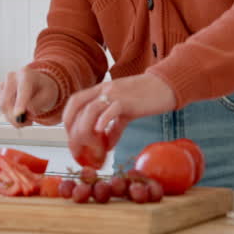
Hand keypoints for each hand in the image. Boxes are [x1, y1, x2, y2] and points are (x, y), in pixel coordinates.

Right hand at [0, 68, 58, 127]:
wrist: (38, 85)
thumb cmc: (44, 89)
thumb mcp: (48, 96)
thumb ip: (38, 104)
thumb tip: (26, 110)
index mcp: (26, 74)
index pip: (22, 90)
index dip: (20, 103)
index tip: (18, 115)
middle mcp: (11, 77)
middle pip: (7, 101)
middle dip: (16, 117)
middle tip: (29, 122)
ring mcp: (3, 85)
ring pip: (3, 108)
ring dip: (14, 118)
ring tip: (28, 117)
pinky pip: (2, 109)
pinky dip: (10, 116)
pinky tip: (20, 113)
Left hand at [62, 74, 177, 159]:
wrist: (165, 86)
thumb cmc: (146, 97)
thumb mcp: (125, 112)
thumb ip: (114, 127)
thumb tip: (107, 146)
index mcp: (101, 89)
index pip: (75, 101)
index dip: (68, 118)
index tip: (70, 136)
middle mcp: (104, 89)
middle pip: (77, 105)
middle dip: (72, 128)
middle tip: (75, 147)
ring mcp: (115, 93)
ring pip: (90, 109)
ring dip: (84, 130)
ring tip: (88, 147)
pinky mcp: (127, 100)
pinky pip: (111, 110)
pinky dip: (102, 122)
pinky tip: (100, 133)